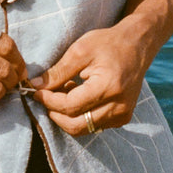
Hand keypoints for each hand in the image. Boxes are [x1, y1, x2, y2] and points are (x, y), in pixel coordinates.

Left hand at [29, 18, 147, 134]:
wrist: (136, 45)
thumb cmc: (107, 43)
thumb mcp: (80, 51)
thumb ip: (58, 71)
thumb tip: (35, 86)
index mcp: (108, 87)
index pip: (70, 106)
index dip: (49, 101)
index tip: (36, 92)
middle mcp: (118, 106)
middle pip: (76, 125)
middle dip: (55, 113)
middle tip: (45, 97)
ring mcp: (122, 115)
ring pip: (84, 128)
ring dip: (68, 114)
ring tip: (65, 91)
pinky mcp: (123, 118)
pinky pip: (94, 125)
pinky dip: (80, 115)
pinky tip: (78, 95)